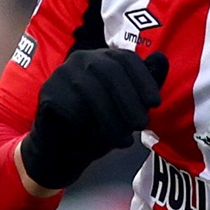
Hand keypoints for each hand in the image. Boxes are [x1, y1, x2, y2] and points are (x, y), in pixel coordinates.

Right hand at [21, 47, 167, 191]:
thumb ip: (143, 85)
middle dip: (129, 100)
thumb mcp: (127, 107)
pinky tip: (96, 139)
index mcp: (102, 57)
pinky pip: (72, 107)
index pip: (126, 59)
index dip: (143, 80)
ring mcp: (61, 74)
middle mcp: (80, 59)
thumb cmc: (98, 126)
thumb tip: (161, 58)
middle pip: (110, 71)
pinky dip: (88, 125)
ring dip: (111, 119)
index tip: (155, 103)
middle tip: (141, 125)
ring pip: (91, 90)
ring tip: (123, 141)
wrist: (63, 152)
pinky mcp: (48, 93)